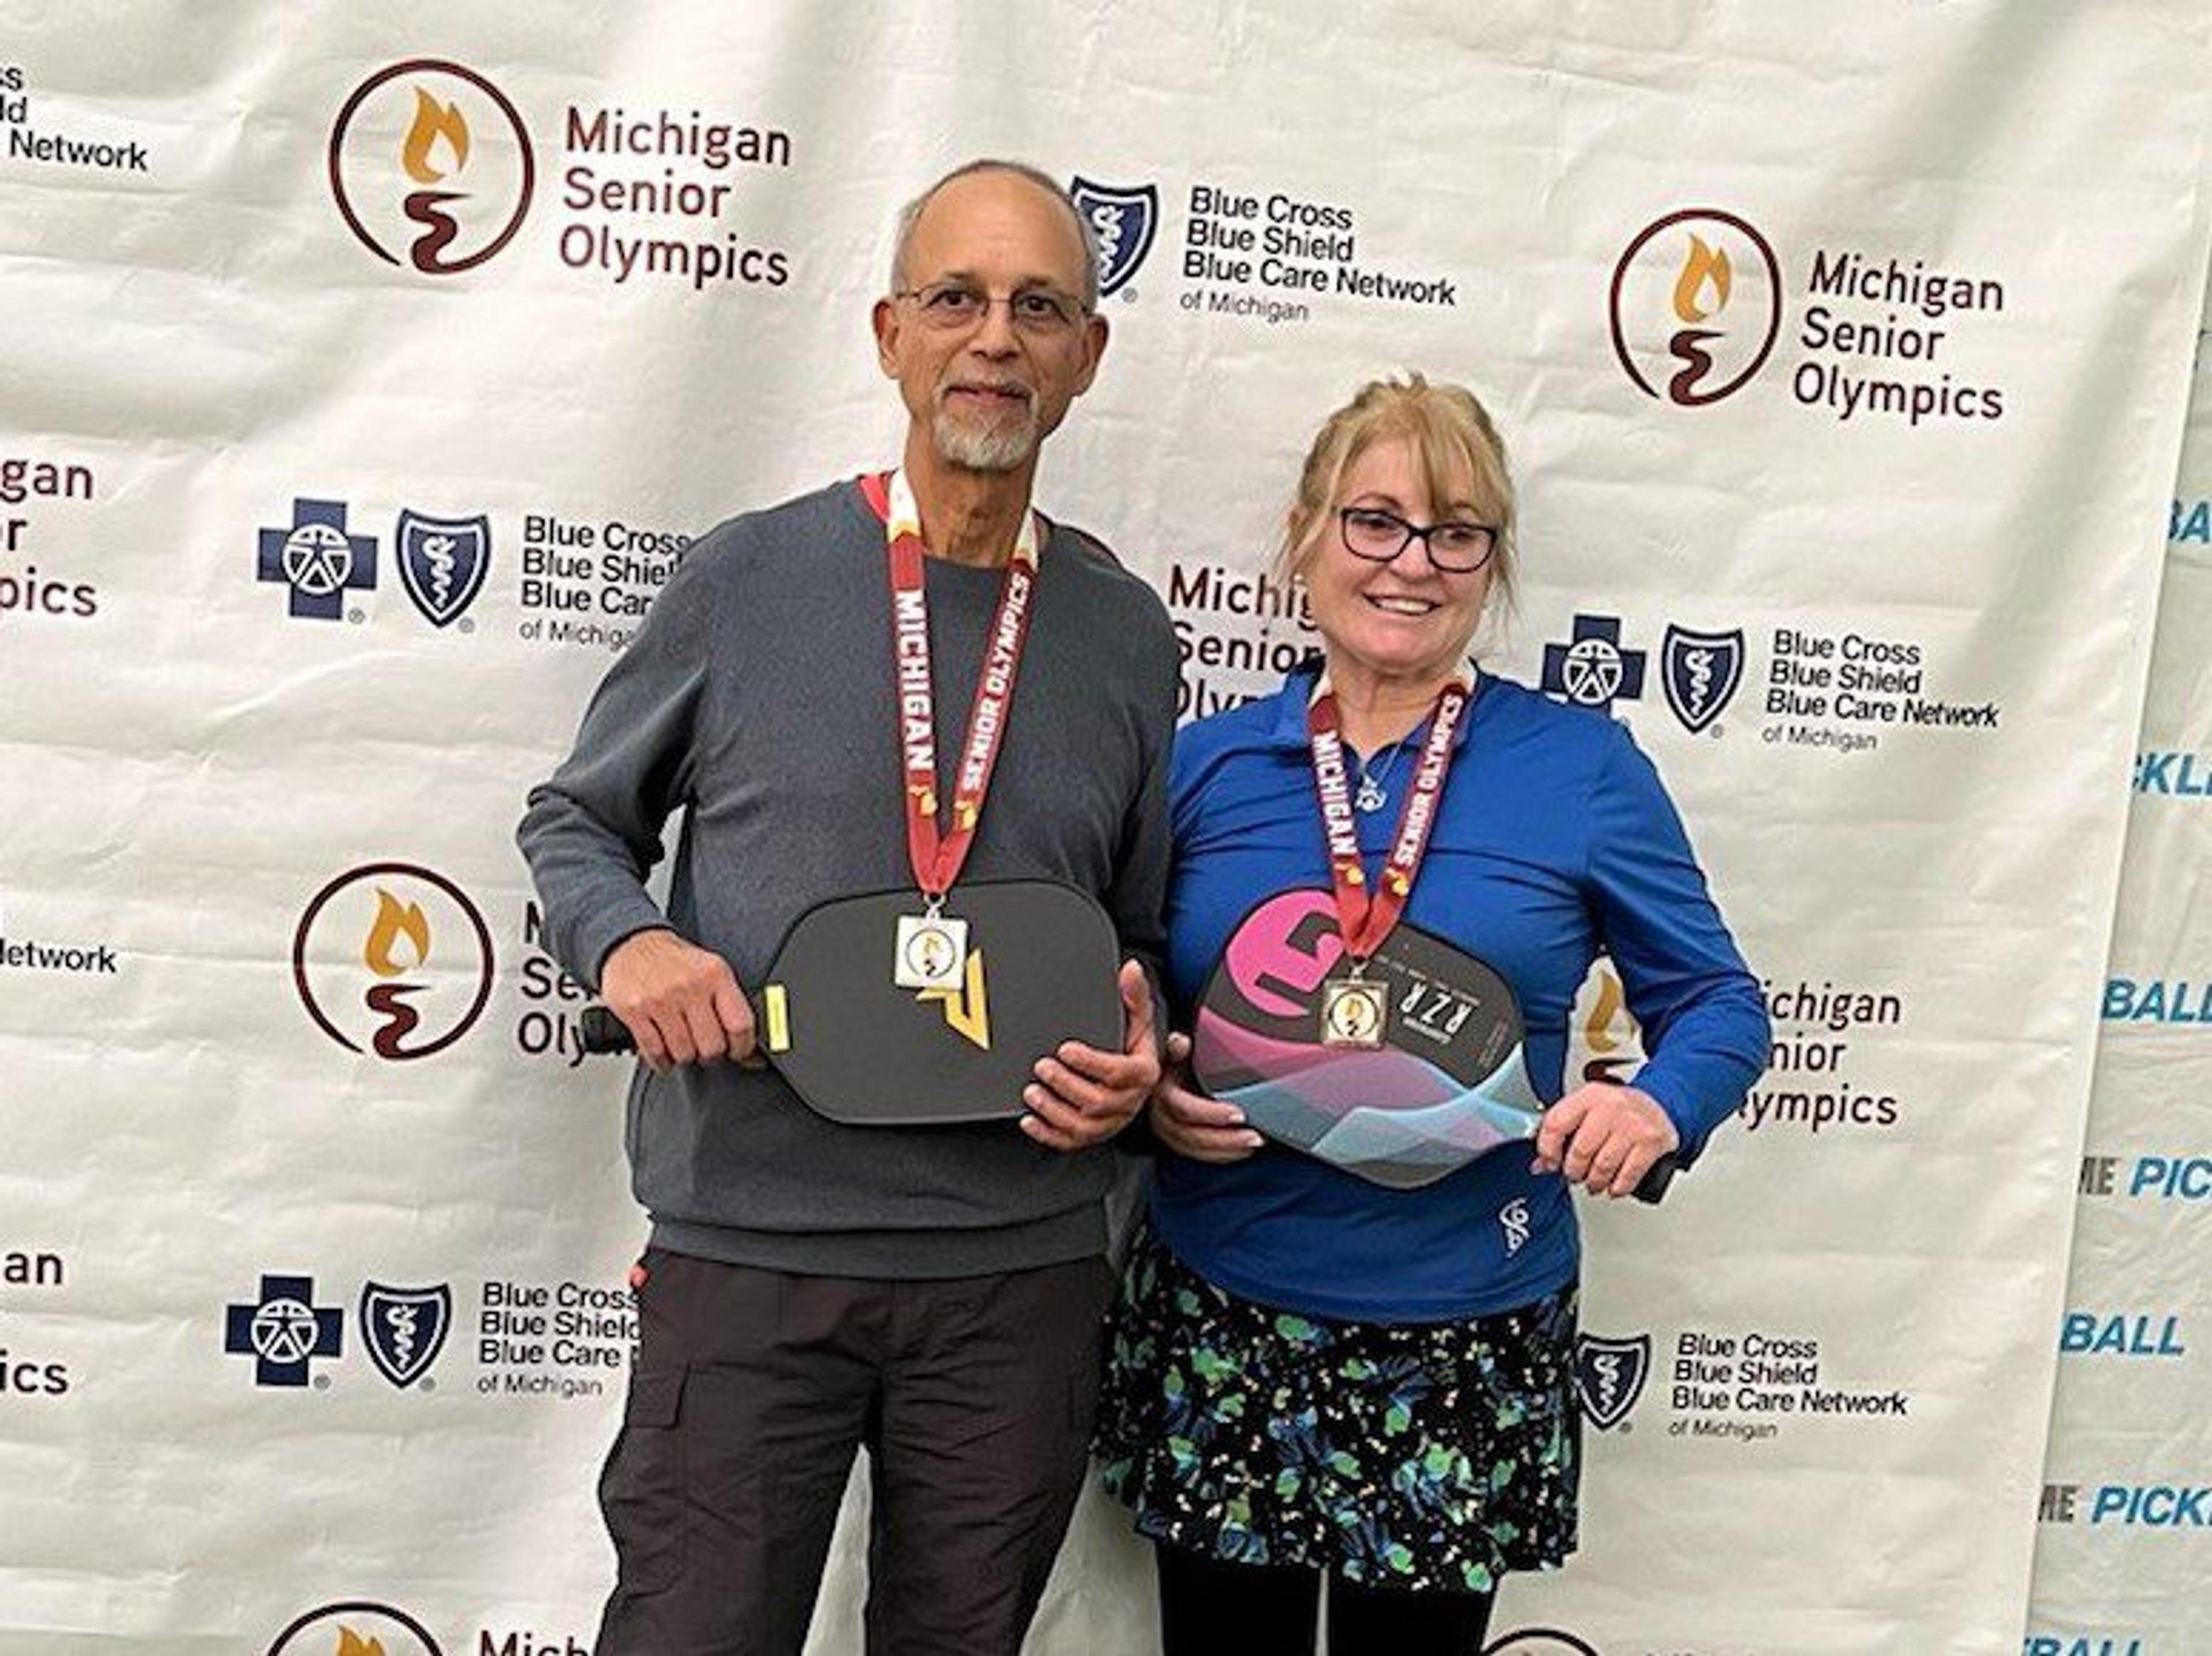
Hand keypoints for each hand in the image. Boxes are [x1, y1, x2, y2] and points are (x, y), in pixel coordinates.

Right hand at [599, 928, 754, 1073]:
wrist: (633, 944)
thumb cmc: (676, 961)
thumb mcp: (711, 969)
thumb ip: (730, 1003)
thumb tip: (749, 1044)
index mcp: (715, 975)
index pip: (740, 1024)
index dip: (743, 1047)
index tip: (740, 1052)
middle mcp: (689, 986)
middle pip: (712, 1046)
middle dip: (712, 1054)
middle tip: (707, 1047)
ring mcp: (661, 1000)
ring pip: (684, 1053)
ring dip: (685, 1056)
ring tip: (684, 1044)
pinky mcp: (635, 1012)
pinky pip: (655, 1052)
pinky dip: (662, 1060)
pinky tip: (664, 1051)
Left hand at [1020, 961, 1160, 1152]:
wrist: (1137, 1079)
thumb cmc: (1134, 1048)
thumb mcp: (1139, 1020)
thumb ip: (1135, 995)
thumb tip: (1132, 969)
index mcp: (1142, 1074)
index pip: (1118, 1073)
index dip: (1090, 1063)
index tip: (1066, 1049)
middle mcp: (1128, 1102)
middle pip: (1097, 1102)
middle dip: (1065, 1085)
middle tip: (1042, 1066)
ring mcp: (1109, 1122)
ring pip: (1081, 1126)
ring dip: (1052, 1110)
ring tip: (1032, 1091)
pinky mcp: (1092, 1135)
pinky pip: (1070, 1142)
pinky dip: (1047, 1134)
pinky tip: (1030, 1120)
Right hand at [1146, 1032, 1263, 1162]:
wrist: (1161, 1078)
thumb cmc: (1173, 1063)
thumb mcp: (1174, 1053)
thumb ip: (1177, 1049)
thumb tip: (1180, 1042)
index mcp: (1161, 1094)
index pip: (1185, 1110)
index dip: (1212, 1115)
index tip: (1239, 1114)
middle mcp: (1162, 1118)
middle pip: (1193, 1136)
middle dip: (1226, 1139)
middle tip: (1255, 1136)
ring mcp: (1169, 1133)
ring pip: (1197, 1150)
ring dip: (1228, 1150)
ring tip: (1255, 1142)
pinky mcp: (1179, 1142)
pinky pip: (1200, 1156)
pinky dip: (1223, 1155)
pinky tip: (1243, 1150)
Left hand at [1533, 1082, 1680, 1198]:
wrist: (1661, 1103)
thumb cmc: (1619, 1109)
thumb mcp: (1588, 1110)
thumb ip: (1563, 1132)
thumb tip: (1541, 1165)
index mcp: (1589, 1096)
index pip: (1556, 1124)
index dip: (1547, 1150)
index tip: (1550, 1162)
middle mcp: (1611, 1107)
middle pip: (1580, 1151)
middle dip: (1573, 1172)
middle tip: (1575, 1175)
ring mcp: (1633, 1125)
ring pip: (1602, 1166)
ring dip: (1594, 1182)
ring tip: (1593, 1183)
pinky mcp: (1651, 1142)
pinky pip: (1627, 1176)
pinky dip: (1617, 1188)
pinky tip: (1613, 1187)